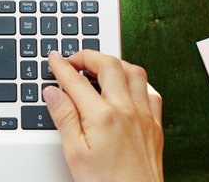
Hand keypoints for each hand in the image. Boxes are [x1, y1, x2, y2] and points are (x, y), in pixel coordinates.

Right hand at [45, 51, 163, 181]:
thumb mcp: (74, 153)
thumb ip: (64, 117)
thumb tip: (53, 92)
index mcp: (103, 116)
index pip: (76, 81)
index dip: (62, 66)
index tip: (54, 58)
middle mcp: (126, 110)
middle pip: (109, 65)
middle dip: (89, 56)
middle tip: (74, 60)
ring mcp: (144, 115)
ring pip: (134, 72)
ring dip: (115, 63)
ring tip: (100, 67)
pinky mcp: (155, 125)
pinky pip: (151, 92)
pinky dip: (137, 82)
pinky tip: (128, 88)